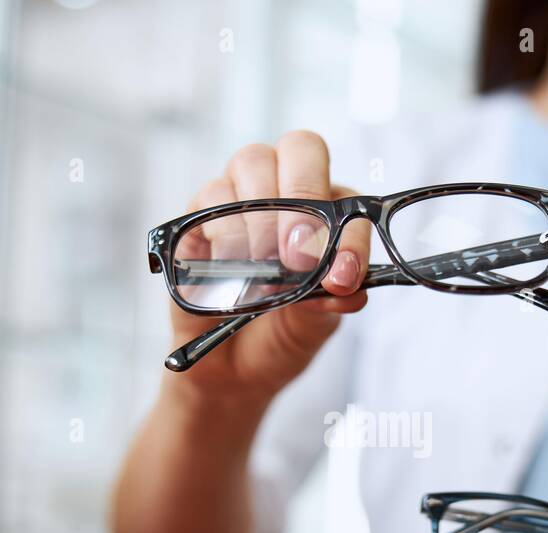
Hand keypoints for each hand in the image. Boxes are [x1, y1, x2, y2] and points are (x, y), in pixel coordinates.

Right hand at [167, 130, 370, 399]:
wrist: (233, 370)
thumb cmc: (282, 333)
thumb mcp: (318, 324)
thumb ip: (334, 299)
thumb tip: (349, 285)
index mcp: (327, 210)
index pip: (346, 196)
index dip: (349, 233)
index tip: (343, 277)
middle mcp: (285, 190)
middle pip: (299, 147)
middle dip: (304, 197)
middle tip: (299, 256)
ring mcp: (240, 197)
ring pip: (251, 162)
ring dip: (263, 219)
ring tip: (264, 269)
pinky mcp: (198, 216)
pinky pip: (211, 197)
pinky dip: (226, 233)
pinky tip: (233, 270)